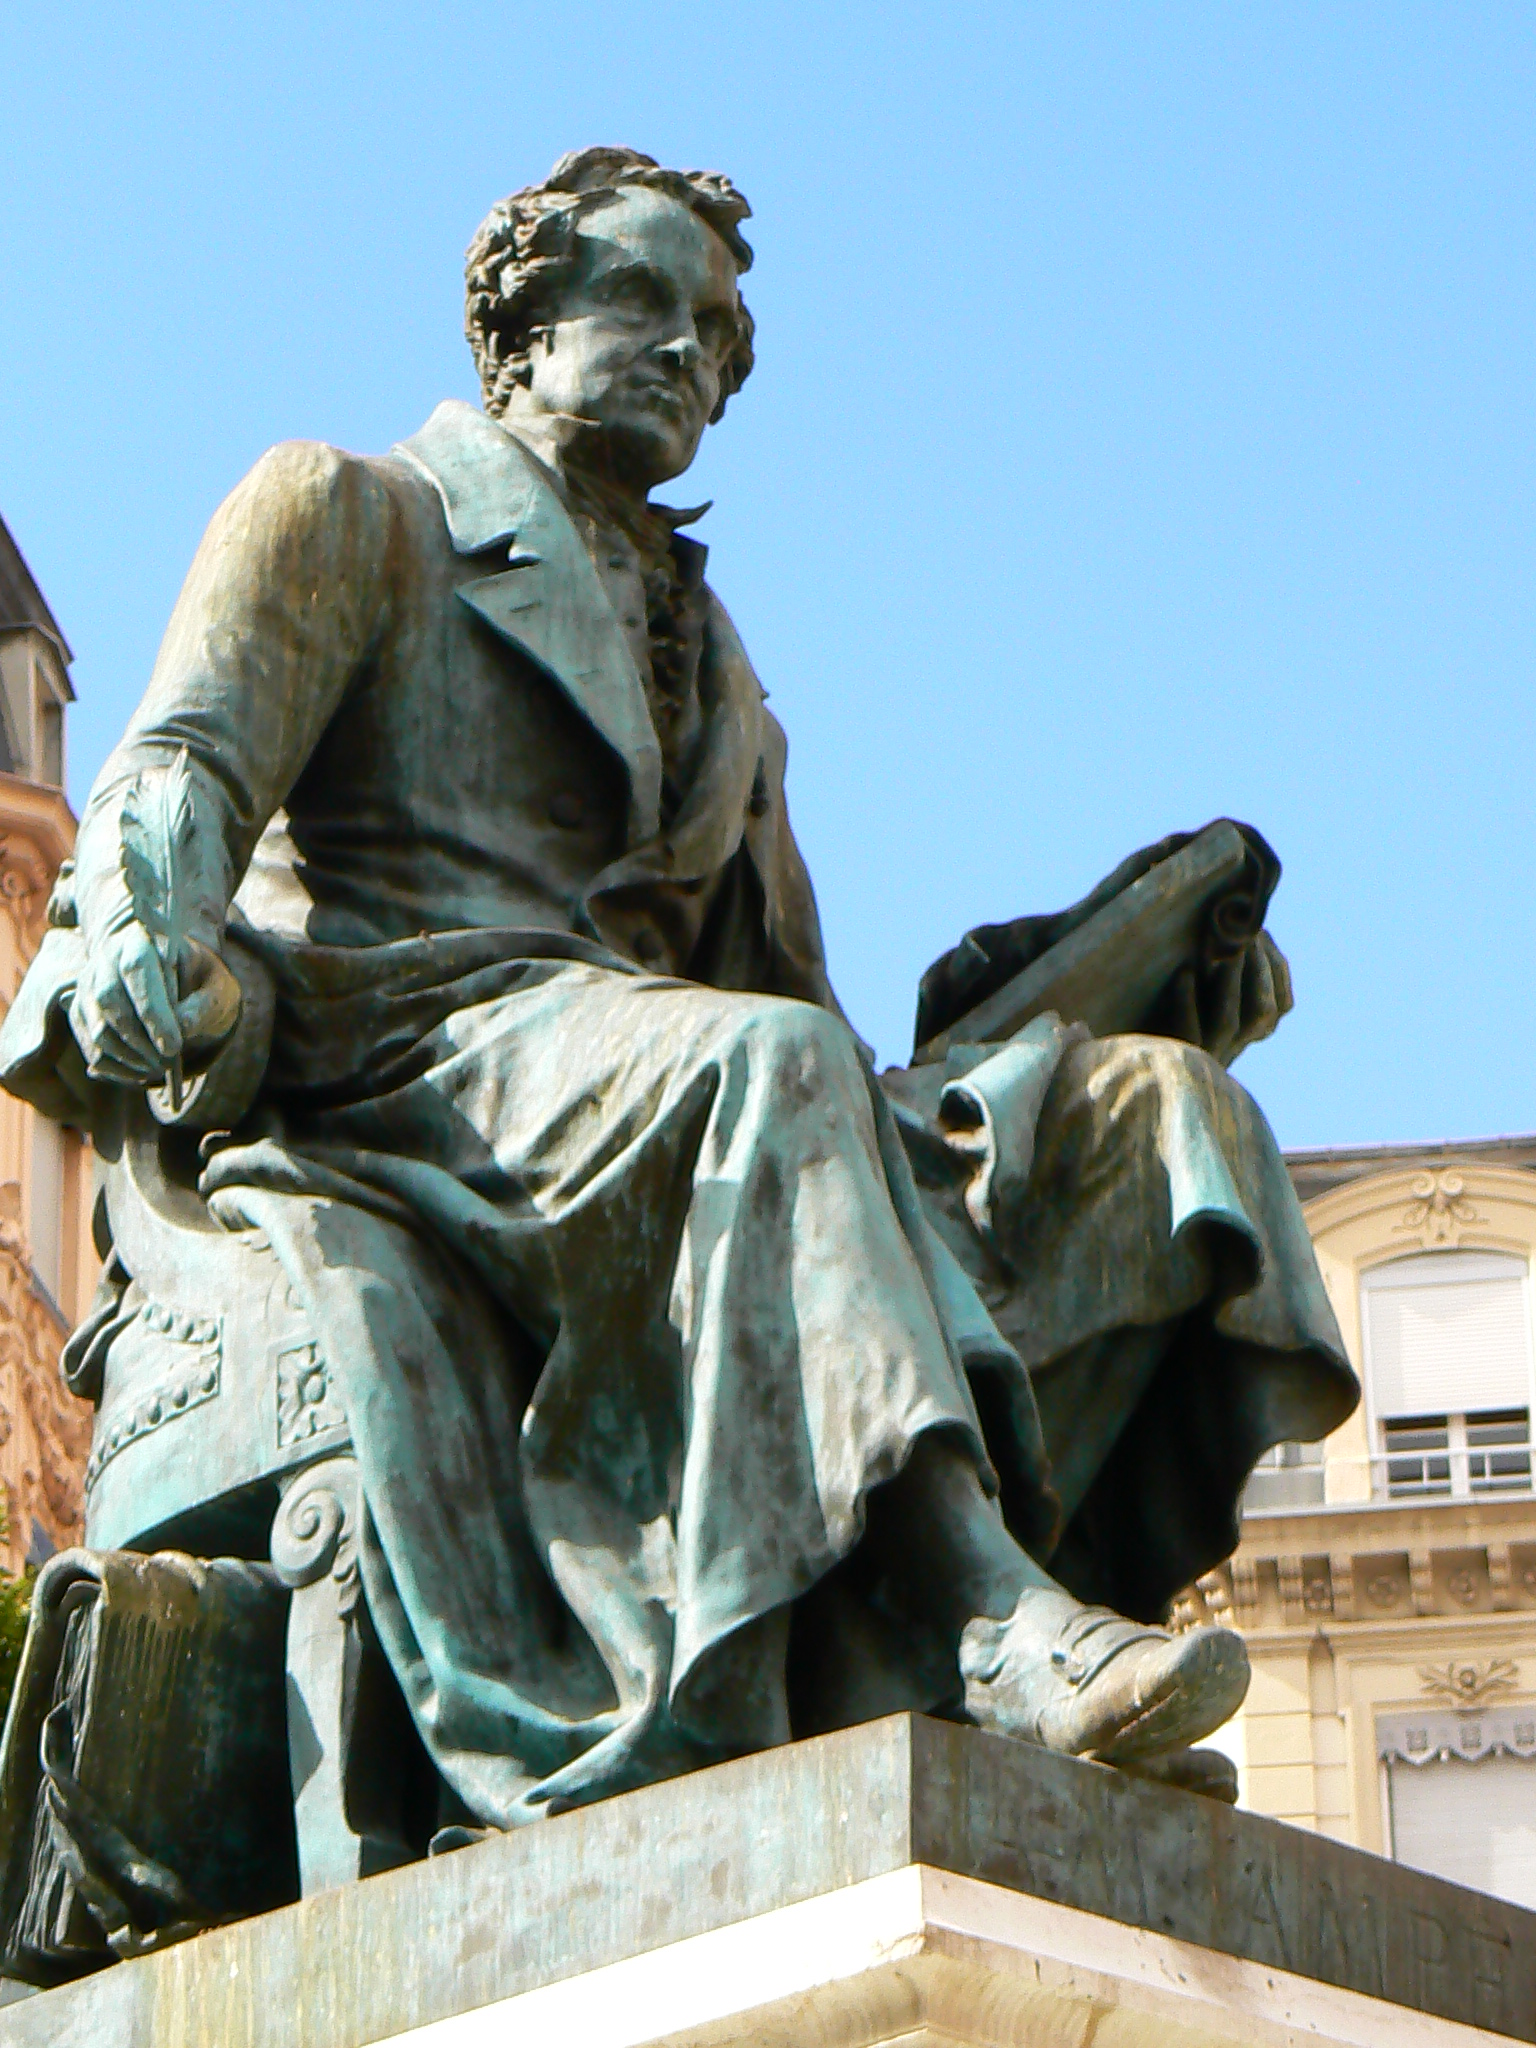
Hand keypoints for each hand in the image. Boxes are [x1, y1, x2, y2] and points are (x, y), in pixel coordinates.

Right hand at [68, 925, 241, 1086]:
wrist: (171, 967)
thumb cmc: (199, 978)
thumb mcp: (216, 985)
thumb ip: (204, 1004)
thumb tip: (182, 1027)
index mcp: (142, 941)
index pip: (137, 971)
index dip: (153, 1012)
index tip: (172, 1047)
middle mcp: (106, 959)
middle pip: (110, 1002)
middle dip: (140, 1041)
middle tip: (167, 1063)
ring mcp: (89, 985)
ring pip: (97, 1029)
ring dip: (127, 1058)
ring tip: (158, 1070)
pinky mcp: (82, 1009)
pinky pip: (90, 1045)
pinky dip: (113, 1067)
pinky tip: (140, 1072)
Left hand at [1153, 930, 1293, 1066]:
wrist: (1134, 1047)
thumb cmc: (1165, 1008)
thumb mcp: (1205, 987)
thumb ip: (1226, 964)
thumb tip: (1243, 920)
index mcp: (1247, 1032)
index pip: (1281, 1005)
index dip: (1276, 968)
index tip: (1262, 931)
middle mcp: (1231, 1046)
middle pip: (1262, 1014)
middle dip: (1258, 969)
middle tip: (1246, 934)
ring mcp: (1203, 1053)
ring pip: (1229, 1023)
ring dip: (1230, 982)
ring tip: (1224, 950)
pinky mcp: (1172, 1054)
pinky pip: (1186, 1032)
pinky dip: (1186, 1000)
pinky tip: (1183, 973)